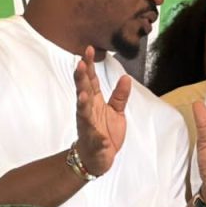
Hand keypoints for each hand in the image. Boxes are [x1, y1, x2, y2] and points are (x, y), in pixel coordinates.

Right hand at [73, 46, 130, 176]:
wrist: (97, 158)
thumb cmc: (104, 132)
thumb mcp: (117, 112)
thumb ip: (120, 95)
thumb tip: (126, 77)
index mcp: (94, 101)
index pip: (90, 79)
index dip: (89, 65)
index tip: (89, 49)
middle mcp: (88, 110)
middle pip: (83, 90)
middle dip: (81, 78)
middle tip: (79, 64)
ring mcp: (88, 125)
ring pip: (83, 111)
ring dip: (82, 102)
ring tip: (83, 93)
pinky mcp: (93, 141)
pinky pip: (94, 138)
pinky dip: (97, 136)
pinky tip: (100, 135)